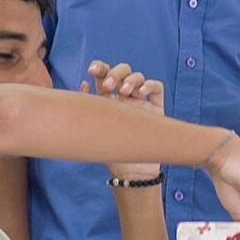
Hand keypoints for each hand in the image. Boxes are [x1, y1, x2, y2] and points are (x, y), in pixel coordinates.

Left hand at [82, 61, 164, 180]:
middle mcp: (124, 96)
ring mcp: (141, 101)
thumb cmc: (110, 152)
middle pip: (122, 71)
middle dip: (115, 73)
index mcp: (108, 97)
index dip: (100, 67)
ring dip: (130, 80)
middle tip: (108, 86)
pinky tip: (140, 94)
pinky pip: (156, 87)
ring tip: (124, 92)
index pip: (104, 74)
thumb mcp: (94, 130)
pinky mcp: (157, 107)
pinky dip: (148, 85)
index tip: (92, 71)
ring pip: (138, 76)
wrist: (131, 171)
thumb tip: (82, 85)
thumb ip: (88, 108)